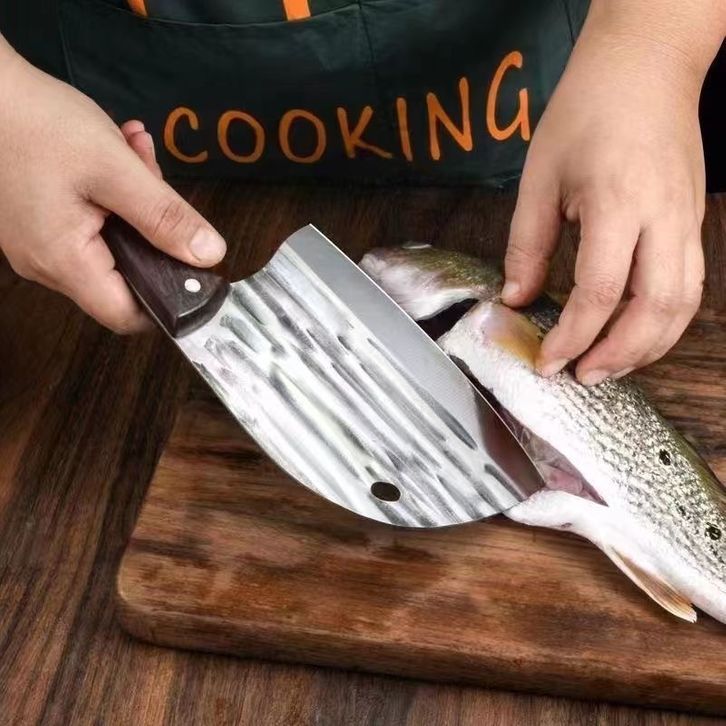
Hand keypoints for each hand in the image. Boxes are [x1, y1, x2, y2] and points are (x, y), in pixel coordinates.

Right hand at [0, 40, 225, 333]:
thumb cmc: (34, 121)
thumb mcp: (116, 169)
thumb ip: (166, 217)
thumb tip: (208, 255)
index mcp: (64, 261)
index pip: (126, 316)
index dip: (167, 301)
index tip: (194, 271)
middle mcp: (46, 264)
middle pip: (124, 274)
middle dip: (154, 231)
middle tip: (157, 181)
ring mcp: (38, 244)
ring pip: (111, 243)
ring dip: (135, 203)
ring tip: (134, 154)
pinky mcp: (37, 224)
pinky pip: (88, 224)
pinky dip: (112, 195)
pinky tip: (117, 154)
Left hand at [502, 2, 721, 384]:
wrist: (645, 67)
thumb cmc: (584, 115)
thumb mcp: (538, 180)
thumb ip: (527, 246)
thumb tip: (517, 301)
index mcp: (618, 204)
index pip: (599, 293)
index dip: (572, 337)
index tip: (546, 362)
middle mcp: (664, 219)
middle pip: (655, 310)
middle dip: (617, 354)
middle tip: (580, 376)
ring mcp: (688, 222)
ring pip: (684, 306)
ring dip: (647, 347)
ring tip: (607, 366)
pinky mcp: (695, 223)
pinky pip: (691, 287)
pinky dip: (664, 322)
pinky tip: (634, 334)